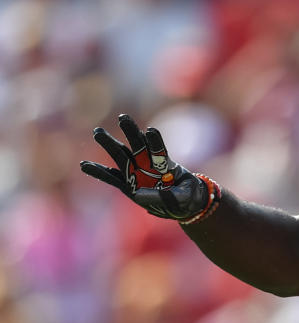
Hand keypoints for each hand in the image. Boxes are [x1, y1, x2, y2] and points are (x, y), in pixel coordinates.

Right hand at [80, 114, 217, 221]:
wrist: (184, 205)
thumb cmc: (188, 195)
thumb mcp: (186, 197)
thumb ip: (170, 196)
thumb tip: (141, 195)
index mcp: (165, 163)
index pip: (159, 149)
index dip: (155, 141)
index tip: (151, 131)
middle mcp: (148, 164)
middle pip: (138, 146)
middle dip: (131, 132)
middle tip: (123, 117)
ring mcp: (136, 173)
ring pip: (121, 156)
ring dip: (110, 144)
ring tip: (98, 132)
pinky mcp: (127, 185)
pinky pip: (111, 177)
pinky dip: (98, 172)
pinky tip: (85, 164)